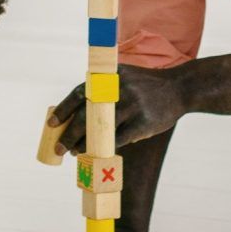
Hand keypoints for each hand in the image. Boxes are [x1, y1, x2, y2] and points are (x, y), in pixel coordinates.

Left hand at [51, 64, 185, 155]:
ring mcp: (132, 105)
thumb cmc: (145, 86)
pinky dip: (105, 148)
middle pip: (86, 115)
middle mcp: (119, 89)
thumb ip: (101, 88)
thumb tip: (73, 112)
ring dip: (84, 144)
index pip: (79, 93)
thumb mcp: (123, 77)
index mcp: (110, 77)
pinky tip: (96, 154)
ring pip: (100, 129)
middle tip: (59, 148)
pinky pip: (119, 139)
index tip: (51, 124)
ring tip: (74, 152)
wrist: (179, 88)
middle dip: (69, 134)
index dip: (64, 110)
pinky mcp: (144, 122)